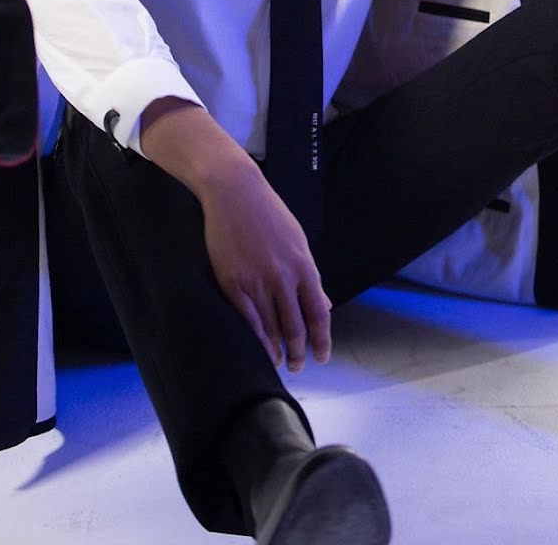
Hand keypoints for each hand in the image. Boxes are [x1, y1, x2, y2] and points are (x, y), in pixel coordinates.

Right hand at [200, 167, 331, 373]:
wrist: (235, 192)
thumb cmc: (268, 214)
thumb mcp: (298, 241)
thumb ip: (310, 275)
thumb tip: (324, 303)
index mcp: (303, 266)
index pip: (318, 313)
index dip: (322, 340)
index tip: (323, 356)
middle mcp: (283, 277)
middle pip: (295, 327)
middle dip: (299, 352)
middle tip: (299, 366)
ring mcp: (257, 281)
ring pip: (271, 328)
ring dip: (278, 350)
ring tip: (280, 361)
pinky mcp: (233, 283)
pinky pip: (248, 320)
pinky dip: (256, 340)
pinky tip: (260, 349)